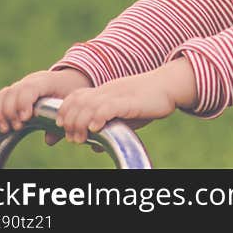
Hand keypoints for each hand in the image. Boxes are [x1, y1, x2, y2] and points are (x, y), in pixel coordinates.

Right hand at [0, 68, 92, 132]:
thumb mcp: (71, 101)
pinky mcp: (14, 92)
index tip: (25, 118)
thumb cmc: (71, 90)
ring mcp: (21, 84)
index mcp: (46, 80)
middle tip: (17, 127)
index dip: (23, 102)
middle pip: (12, 92)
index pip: (30, 88)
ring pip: (3, 95)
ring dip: (0, 113)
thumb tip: (49, 140)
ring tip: (6, 129)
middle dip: (11, 112)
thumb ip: (61, 118)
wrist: (68, 79)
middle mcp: (30, 80)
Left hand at [54, 67, 182, 144]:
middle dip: (69, 121)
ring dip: (79, 123)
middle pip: (77, 102)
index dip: (64, 111)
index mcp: (104, 92)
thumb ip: (109, 128)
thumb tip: (96, 147)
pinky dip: (97, 117)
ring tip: (80, 138)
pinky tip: (95, 128)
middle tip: (73, 138)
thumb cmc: (149, 102)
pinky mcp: (128, 100)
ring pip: (88, 106)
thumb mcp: (126, 117)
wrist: (169, 85)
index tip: (62, 126)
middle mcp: (107, 91)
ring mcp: (117, 94)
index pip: (75, 96)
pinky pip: (108, 107)